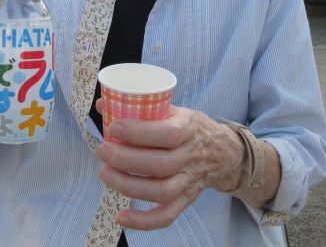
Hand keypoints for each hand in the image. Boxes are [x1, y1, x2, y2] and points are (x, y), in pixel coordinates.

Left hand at [94, 101, 242, 229]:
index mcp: (188, 129)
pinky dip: (143, 221)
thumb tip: (102, 105)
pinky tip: (121, 216)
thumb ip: (141, 108)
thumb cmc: (189, 127)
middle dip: (126, 159)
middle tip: (103, 151)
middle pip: (160, 165)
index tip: (113, 127)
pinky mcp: (185, 200)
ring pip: (161, 191)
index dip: (139, 132)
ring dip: (129, 186)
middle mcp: (190, 157)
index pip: (167, 134)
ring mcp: (188, 181)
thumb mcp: (173, 110)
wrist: (222, 152)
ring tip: (105, 173)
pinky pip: (167, 216)